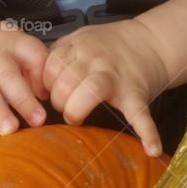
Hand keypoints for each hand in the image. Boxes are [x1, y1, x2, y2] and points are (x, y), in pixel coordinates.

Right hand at [0, 19, 49, 151]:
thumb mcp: (16, 46)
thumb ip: (35, 67)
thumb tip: (48, 95)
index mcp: (12, 43)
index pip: (33, 53)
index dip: (44, 74)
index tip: (52, 96)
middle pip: (7, 74)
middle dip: (23, 98)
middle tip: (38, 120)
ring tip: (9, 130)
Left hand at [42, 18, 169, 154]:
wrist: (150, 42)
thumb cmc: (111, 46)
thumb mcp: (81, 38)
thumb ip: (59, 54)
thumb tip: (36, 78)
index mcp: (80, 46)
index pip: (50, 66)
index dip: (45, 84)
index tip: (49, 92)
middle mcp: (96, 60)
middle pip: (66, 82)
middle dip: (58, 100)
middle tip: (63, 106)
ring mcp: (117, 77)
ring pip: (91, 91)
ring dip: (77, 109)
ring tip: (76, 118)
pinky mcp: (136, 94)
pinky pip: (140, 114)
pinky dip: (147, 132)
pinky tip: (150, 149)